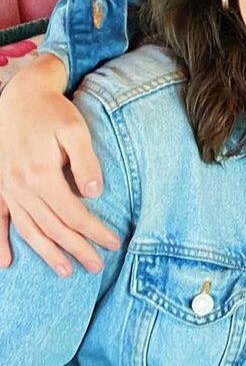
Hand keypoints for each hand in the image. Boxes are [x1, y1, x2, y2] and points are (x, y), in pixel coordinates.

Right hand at [0, 53, 119, 275]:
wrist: (20, 93)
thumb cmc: (52, 111)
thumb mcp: (75, 130)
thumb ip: (86, 162)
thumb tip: (95, 194)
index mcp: (41, 175)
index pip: (73, 214)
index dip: (94, 231)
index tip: (113, 243)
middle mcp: (20, 187)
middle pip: (52, 227)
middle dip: (76, 249)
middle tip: (96, 266)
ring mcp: (6, 188)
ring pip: (28, 229)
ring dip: (46, 253)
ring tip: (65, 271)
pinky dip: (0, 241)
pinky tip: (6, 262)